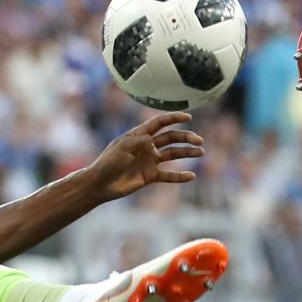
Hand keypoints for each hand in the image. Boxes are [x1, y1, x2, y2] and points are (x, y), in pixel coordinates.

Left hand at [86, 113, 204, 197]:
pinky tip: (191, 176)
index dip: (174, 118)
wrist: (100, 184)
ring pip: (173, 154)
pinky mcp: (150, 176)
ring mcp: (150, 161)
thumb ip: (139, 142)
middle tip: (199, 141)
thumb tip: (153, 141)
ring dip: (187, 152)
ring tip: (200, 152)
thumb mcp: (122, 148)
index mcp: (139, 135)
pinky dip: (180, 176)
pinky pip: (168, 175)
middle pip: (171, 138)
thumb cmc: (108, 162)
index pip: (160, 123)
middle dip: (185, 137)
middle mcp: (147, 146)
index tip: (188, 117)